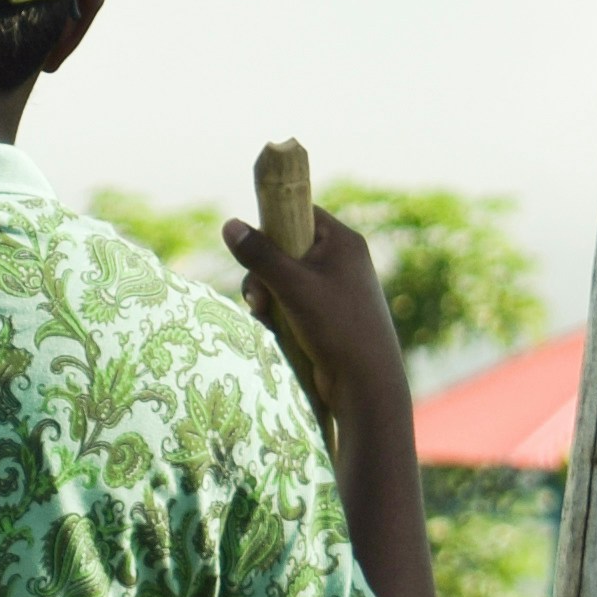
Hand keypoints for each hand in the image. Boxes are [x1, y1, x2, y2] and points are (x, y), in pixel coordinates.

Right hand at [223, 201, 409, 419]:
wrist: (366, 383)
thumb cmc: (335, 326)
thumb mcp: (292, 286)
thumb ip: (260, 255)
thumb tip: (229, 224)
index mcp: (342, 241)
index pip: (300, 213)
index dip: (273, 226)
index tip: (254, 247)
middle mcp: (341, 260)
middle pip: (286, 249)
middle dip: (264, 272)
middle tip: (258, 297)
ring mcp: (335, 289)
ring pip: (284, 279)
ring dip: (267, 296)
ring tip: (265, 316)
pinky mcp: (328, 315)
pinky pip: (293, 302)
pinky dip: (279, 314)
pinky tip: (274, 330)